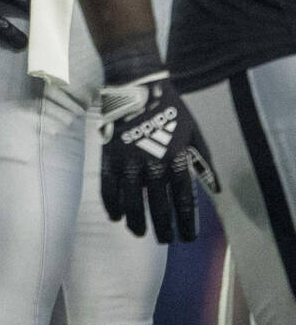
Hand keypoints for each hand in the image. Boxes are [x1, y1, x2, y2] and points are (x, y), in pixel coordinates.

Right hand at [100, 71, 218, 242]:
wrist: (137, 84)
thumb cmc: (170, 107)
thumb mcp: (194, 131)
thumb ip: (205, 161)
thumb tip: (216, 189)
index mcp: (176, 159)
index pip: (184, 200)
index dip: (186, 223)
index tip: (188, 238)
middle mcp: (153, 164)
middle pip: (158, 206)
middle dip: (163, 228)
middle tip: (165, 240)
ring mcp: (129, 160)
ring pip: (131, 201)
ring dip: (136, 221)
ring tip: (139, 232)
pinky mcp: (110, 155)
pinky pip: (108, 186)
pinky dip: (111, 204)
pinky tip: (116, 215)